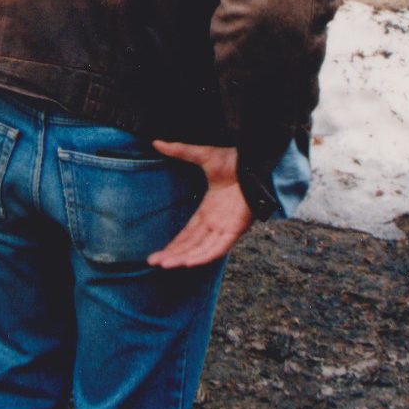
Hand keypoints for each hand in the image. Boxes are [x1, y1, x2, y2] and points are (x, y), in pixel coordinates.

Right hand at [146, 141, 252, 268]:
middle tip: (153, 262)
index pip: (188, 233)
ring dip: (184, 258)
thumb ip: (179, 151)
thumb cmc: (234, 159)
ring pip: (201, 249)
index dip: (174, 244)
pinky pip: (218, 247)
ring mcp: (226, 227)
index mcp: (208, 210)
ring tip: (165, 265)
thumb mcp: (201, 155)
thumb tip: (156, 142)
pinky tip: (188, 263)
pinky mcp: (235, 229)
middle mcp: (216, 222)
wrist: (256, 161)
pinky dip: (204, 256)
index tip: (158, 252)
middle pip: (191, 244)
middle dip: (172, 254)